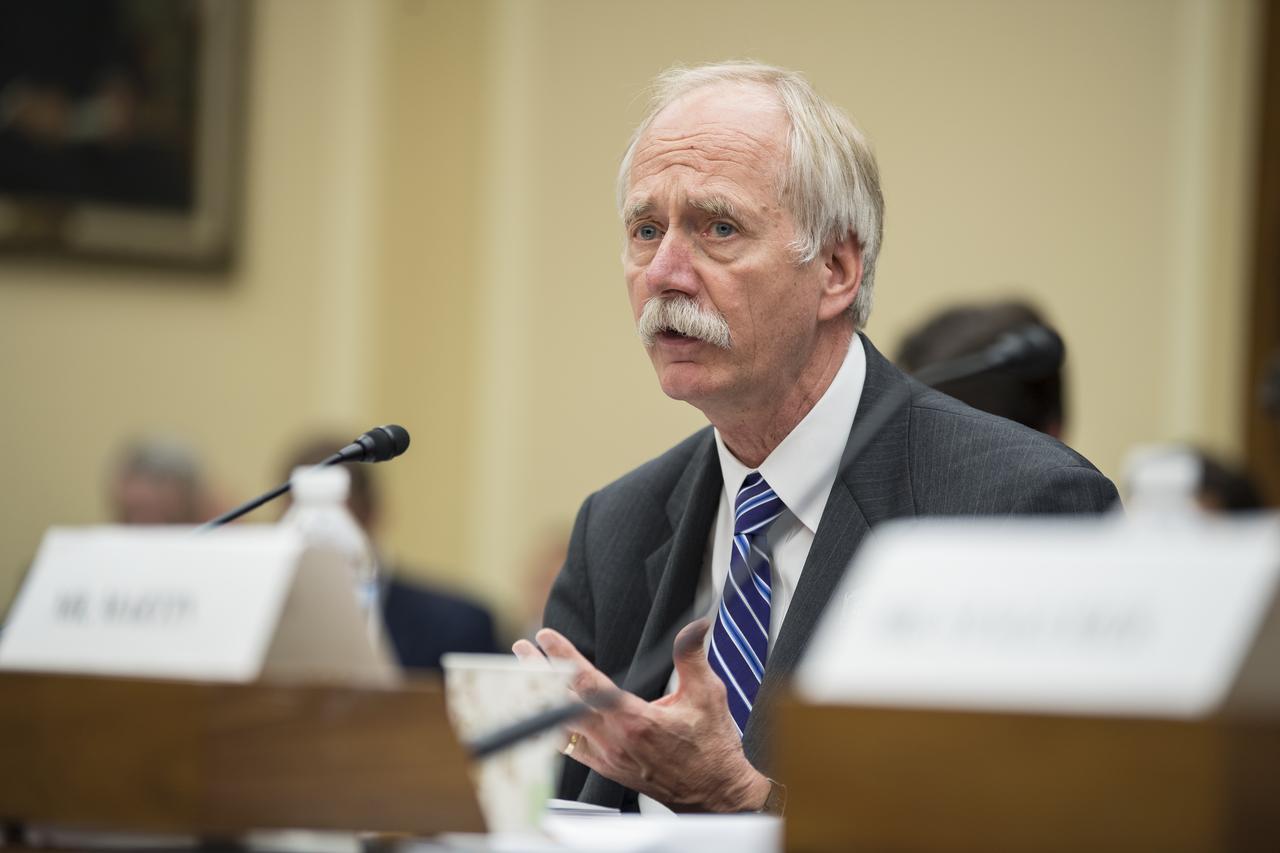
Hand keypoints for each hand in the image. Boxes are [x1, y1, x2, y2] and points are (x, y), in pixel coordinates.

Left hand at [512, 619, 769, 811]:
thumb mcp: (707, 695)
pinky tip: (547, 710)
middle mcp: (613, 740)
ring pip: (560, 725)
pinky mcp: (605, 767)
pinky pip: (569, 744)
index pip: (588, 682)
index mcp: (634, 721)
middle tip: (521, 648)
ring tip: (525, 674)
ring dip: (541, 698)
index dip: (564, 656)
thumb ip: (692, 657)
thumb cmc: (710, 746)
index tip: (546, 636)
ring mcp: (606, 757)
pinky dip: (554, 724)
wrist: (711, 793)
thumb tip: (695, 625)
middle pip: (562, 703)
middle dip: (538, 673)